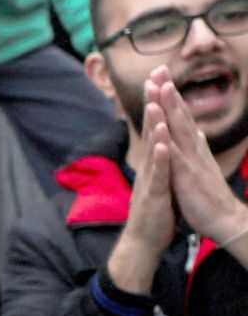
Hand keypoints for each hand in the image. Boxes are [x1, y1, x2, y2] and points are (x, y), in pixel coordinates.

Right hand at [106, 69, 178, 293]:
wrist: (145, 240)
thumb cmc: (157, 211)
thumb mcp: (163, 178)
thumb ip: (165, 158)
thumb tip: (169, 140)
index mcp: (155, 160)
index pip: (157, 124)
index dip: (158, 99)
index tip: (161, 75)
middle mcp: (149, 165)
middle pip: (151, 127)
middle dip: (153, 101)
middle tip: (154, 76)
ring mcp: (149, 179)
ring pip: (152, 148)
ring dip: (153, 125)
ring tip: (154, 103)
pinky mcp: (153, 195)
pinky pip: (158, 174)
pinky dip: (159, 158)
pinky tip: (162, 144)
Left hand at [151, 70, 247, 241]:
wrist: (225, 220)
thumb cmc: (210, 195)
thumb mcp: (202, 167)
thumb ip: (197, 148)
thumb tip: (196, 132)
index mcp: (194, 148)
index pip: (181, 118)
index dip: (171, 97)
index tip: (161, 77)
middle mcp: (194, 149)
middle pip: (180, 116)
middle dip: (169, 92)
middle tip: (160, 69)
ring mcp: (192, 161)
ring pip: (179, 130)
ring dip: (170, 108)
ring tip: (162, 86)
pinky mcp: (188, 176)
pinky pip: (177, 156)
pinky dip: (169, 140)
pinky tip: (161, 127)